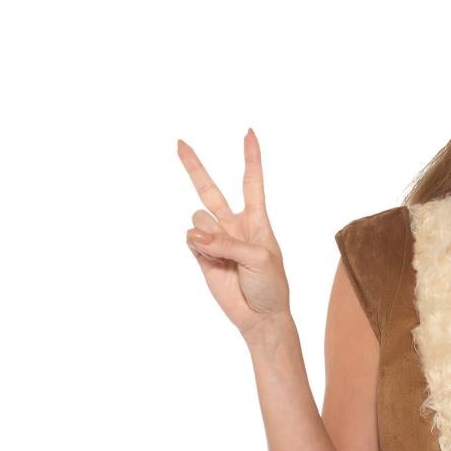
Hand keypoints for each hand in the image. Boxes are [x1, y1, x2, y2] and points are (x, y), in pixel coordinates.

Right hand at [177, 128, 290, 336]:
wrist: (260, 317)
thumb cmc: (270, 286)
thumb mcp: (259, 258)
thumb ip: (228, 243)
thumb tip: (195, 234)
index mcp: (256, 220)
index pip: (251, 183)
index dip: (251, 158)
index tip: (249, 133)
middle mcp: (233, 225)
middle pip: (209, 190)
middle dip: (194, 167)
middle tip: (179, 143)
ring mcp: (215, 240)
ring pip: (198, 219)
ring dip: (206, 233)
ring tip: (221, 254)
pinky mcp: (202, 256)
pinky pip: (191, 239)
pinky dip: (197, 246)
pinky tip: (209, 259)